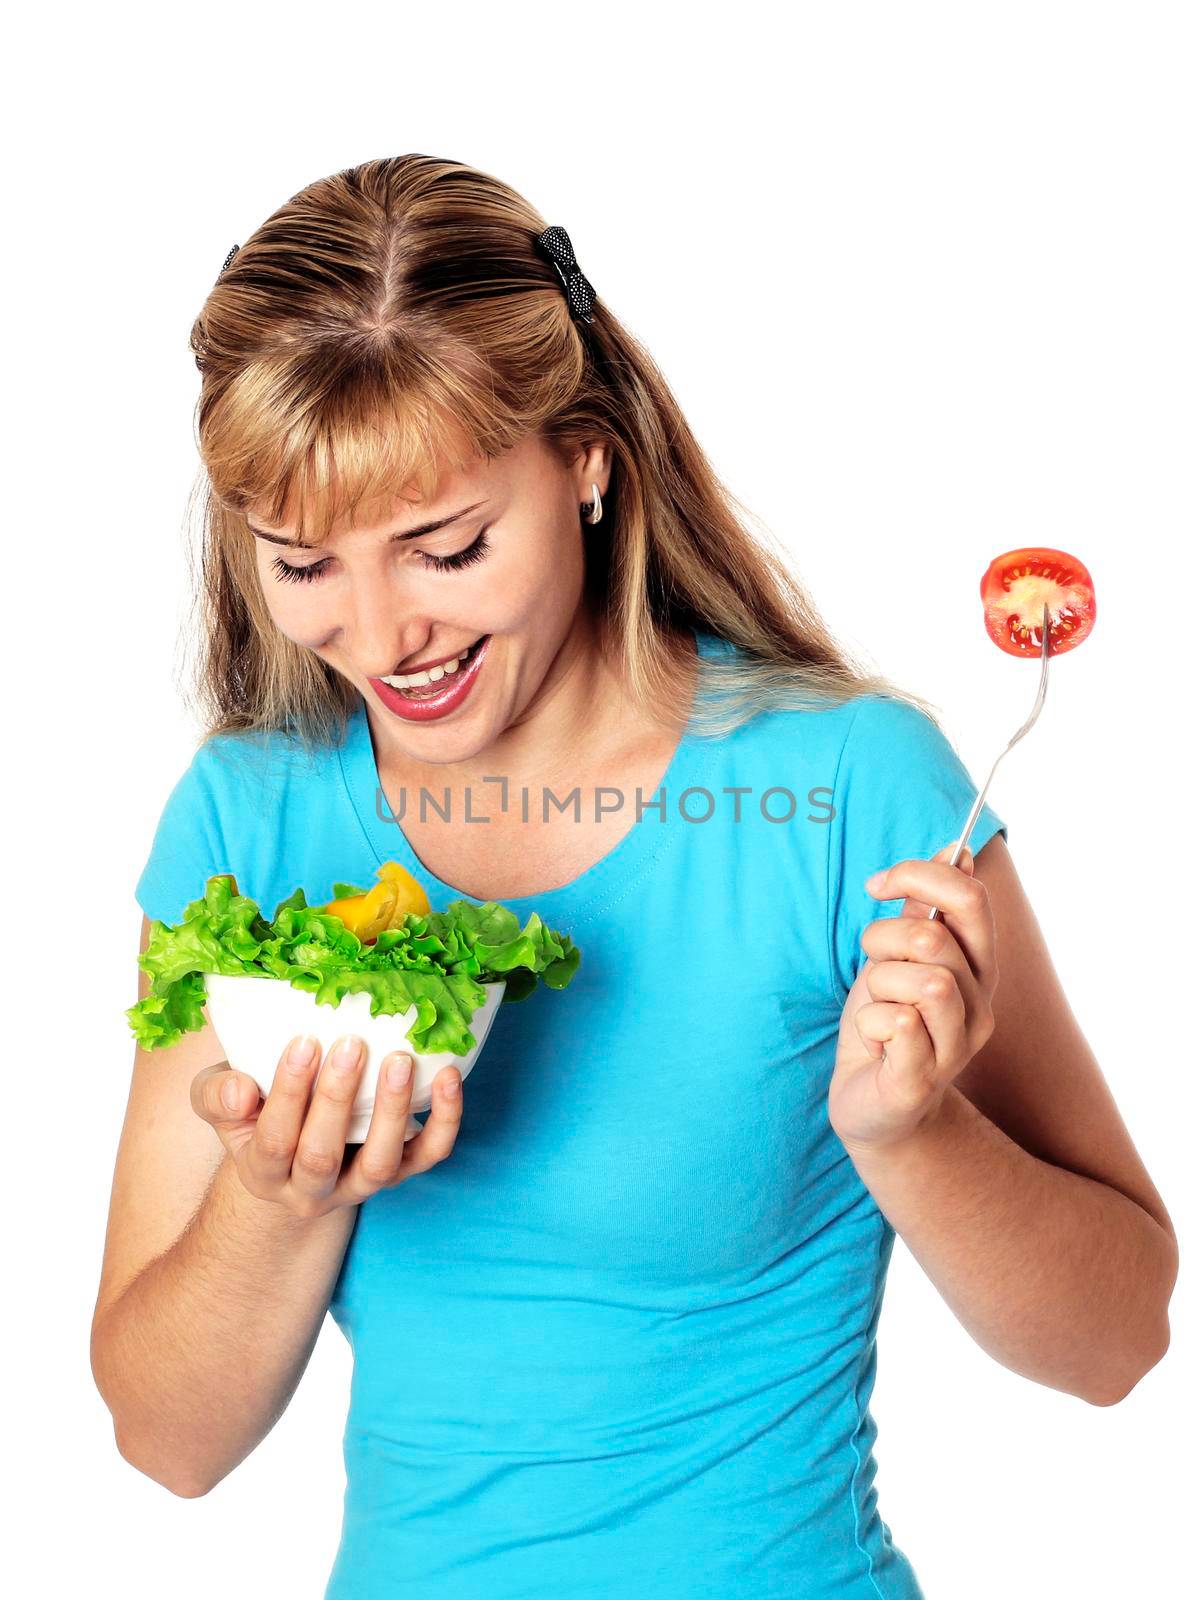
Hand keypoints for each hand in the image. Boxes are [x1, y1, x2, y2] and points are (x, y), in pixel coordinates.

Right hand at [190, 1034, 463, 1216]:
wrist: (291, 1164)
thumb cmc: (254, 1115)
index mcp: (263, 1170)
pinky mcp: (399, 1173)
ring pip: (379, 1163)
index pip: (274, 1140)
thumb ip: (218, 1096)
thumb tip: (241, 1090)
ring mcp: (358, 1185)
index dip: (288, 1094)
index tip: (304, 1041)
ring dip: (392, 1111)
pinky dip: (444, 1121)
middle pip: (322, 1157)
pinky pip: (427, 1156)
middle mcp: (310, 1189)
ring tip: (400, 1060)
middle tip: (352, 1042)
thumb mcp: (221, 1106)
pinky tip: (449, 1077)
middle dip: (337, 1099)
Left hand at [829, 841, 998, 1158]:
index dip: (920, 876)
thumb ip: (925, 909)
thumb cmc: (886, 1025)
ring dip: (878, 985)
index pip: (970, 900)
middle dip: (883, 939)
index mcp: (977, 968)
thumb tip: (956, 847)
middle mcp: (979, 1006)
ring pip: (922, 980)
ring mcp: (956, 1047)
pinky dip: (870, 1023)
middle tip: (869, 963)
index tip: (878, 884)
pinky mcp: (922, 1079)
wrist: (872, 1107)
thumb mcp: (898, 958)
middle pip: (935, 938)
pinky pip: (897, 1024)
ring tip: (876, 1009)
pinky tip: (874, 1041)